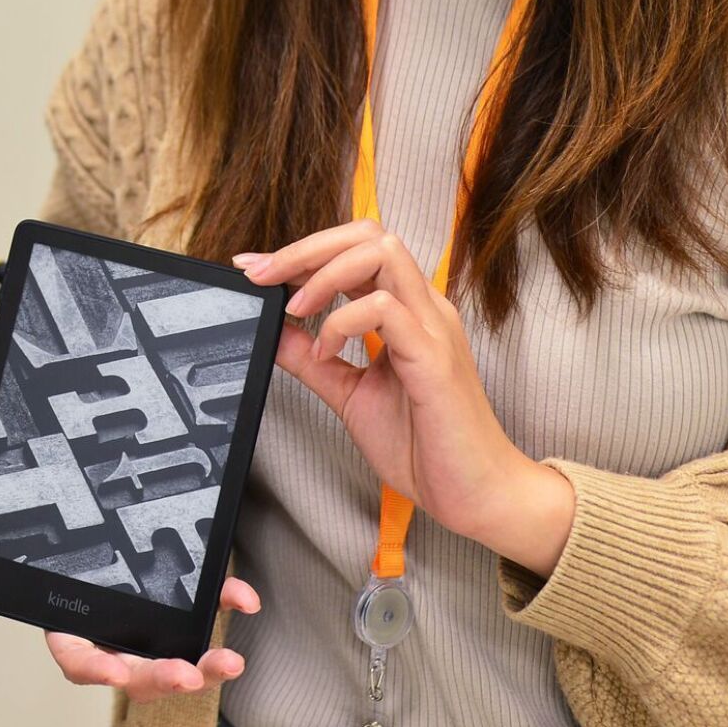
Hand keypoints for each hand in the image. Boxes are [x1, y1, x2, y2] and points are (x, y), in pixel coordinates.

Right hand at [0, 525, 254, 700]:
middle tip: (187, 672)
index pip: (79, 657)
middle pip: (135, 667)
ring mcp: (151, 618)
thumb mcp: (12, 541)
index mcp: (73, 622)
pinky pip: (207, 609)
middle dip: (160, 677)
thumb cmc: (55, 547)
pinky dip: (226, 604)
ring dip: (205, 664)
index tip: (113, 674)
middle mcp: (114, 628)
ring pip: (177, 654)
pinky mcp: (182, 594)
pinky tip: (243, 599)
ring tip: (228, 662)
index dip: (95, 669)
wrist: (94, 509)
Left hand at [238, 220, 575, 575]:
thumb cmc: (424, 446)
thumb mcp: (349, 393)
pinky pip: (384, 308)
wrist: (473, 493)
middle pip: (370, 234)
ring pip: (382, 253)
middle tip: (263, 275)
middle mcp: (424, 309)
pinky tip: (326, 351)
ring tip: (296, 309)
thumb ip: (312, 359)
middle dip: (307, 247)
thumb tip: (275, 328)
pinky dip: (342, 321)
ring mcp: (432, 328)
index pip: (357, 249)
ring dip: (325, 273)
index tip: (254, 268)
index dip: (303, 250)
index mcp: (408, 313)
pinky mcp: (433, 358)